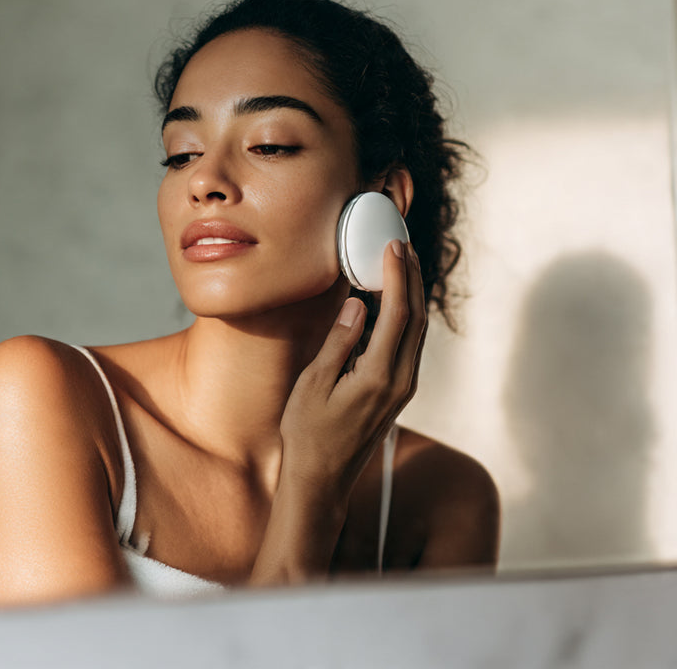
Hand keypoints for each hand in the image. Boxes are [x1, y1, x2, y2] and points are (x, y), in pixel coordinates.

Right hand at [279, 238, 426, 497]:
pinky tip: (393, 302)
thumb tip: (358, 303)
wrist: (322, 481)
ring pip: (417, 331)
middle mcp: (400, 381)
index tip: (393, 246)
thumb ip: (339, 341)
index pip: (398, 313)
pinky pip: (409, 344)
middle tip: (404, 245)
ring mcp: (403, 388)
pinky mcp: (398, 392)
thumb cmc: (308, 434)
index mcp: (378, 376)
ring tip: (403, 265)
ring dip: (412, 295)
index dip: (397, 275)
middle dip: (412, 278)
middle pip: (416, 318)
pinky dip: (406, 316)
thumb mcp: (314, 384)